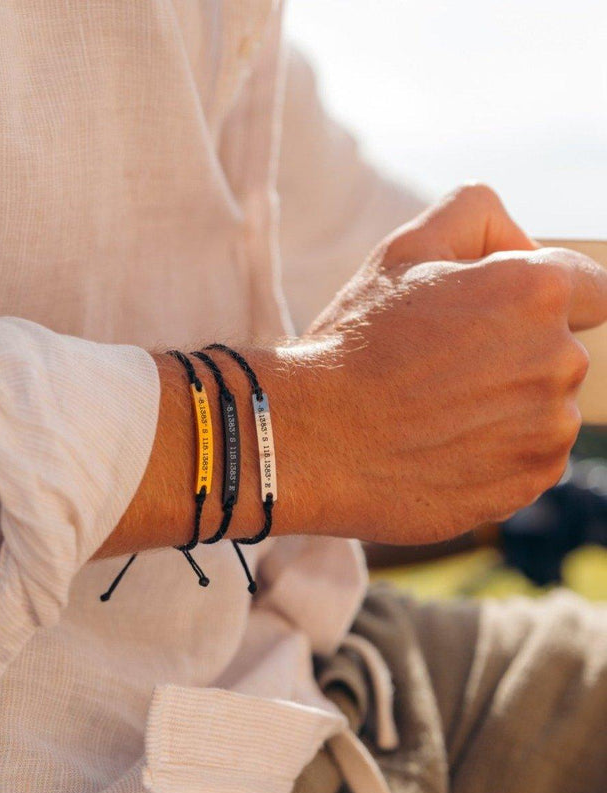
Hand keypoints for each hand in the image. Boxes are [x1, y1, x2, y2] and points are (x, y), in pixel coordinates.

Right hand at [297, 183, 606, 544]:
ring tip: (432, 411)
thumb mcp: (402, 250)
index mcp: (537, 292)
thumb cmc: (354, 343)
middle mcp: (559, 361)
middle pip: (560, 351)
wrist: (312, 437)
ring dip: (504, 407)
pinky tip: (438, 446)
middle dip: (512, 353)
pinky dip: (493, 453)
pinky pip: (528, 459)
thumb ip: (475, 212)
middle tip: (437, 366)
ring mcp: (547, 431)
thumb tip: (523, 243)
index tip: (493, 316)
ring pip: (544, 408)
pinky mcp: (528, 483)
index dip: (539, 299)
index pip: (592, 288)